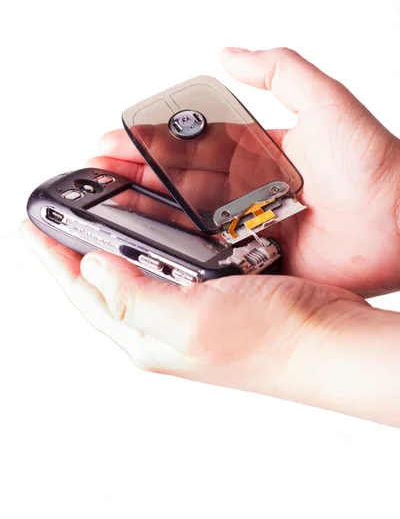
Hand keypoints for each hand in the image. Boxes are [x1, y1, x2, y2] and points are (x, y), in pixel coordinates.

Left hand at [20, 219, 399, 426]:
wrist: (329, 339)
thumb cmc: (272, 342)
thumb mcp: (192, 323)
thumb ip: (134, 296)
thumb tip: (91, 266)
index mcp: (147, 333)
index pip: (82, 292)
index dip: (51, 256)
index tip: (28, 223)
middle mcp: (163, 320)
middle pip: (104, 277)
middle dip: (76, 244)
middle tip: (58, 211)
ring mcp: (190, 304)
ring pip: (138, 262)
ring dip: (115, 234)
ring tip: (96, 207)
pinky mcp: (216, 288)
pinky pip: (173, 255)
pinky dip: (159, 233)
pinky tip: (158, 220)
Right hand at [89, 48, 399, 296]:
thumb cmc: (377, 163)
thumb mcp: (325, 100)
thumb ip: (278, 69)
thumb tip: (226, 52)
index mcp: (259, 149)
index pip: (192, 142)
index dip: (152, 140)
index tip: (114, 139)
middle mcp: (249, 187)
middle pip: (181, 180)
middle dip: (136, 174)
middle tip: (97, 174)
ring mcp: (251, 224)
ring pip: (188, 216)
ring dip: (147, 209)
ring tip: (108, 203)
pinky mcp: (259, 258)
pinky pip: (212, 252)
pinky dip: (180, 248)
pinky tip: (148, 242)